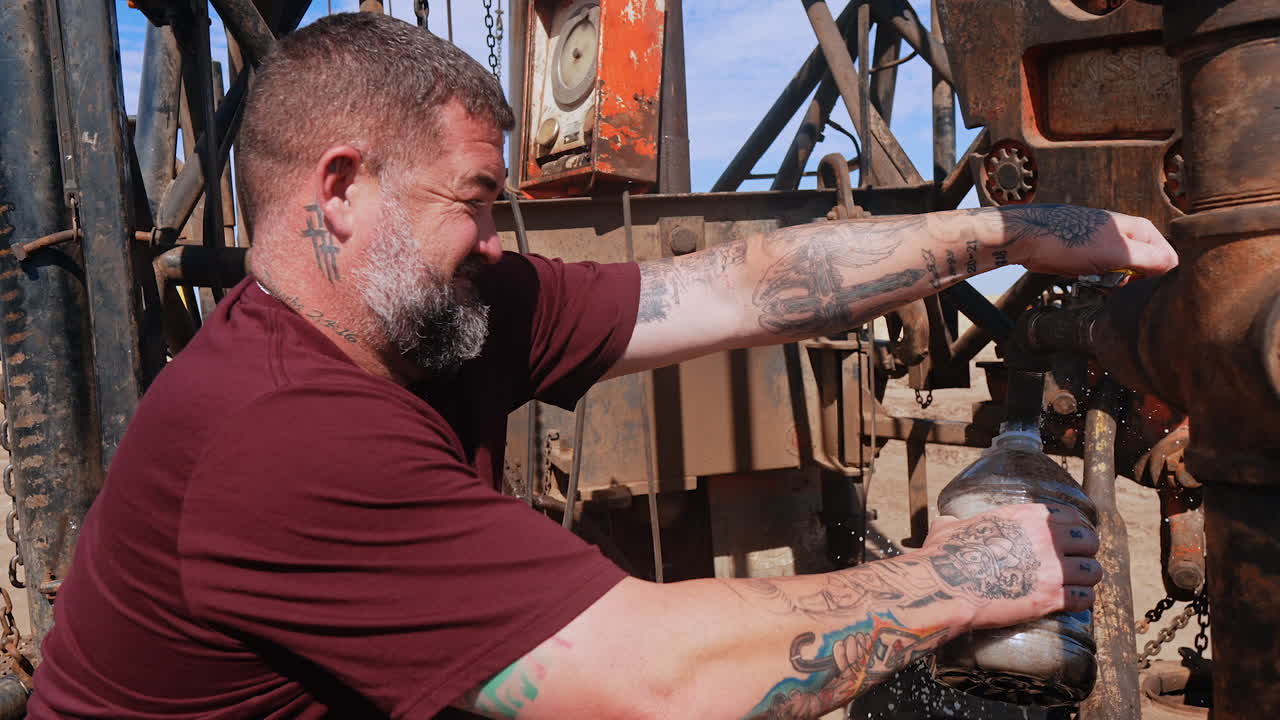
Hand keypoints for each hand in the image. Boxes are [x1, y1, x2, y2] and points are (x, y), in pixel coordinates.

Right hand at [920, 503, 1101, 629]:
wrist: (945, 586)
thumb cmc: (944, 556)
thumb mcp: (949, 527)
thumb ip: (956, 523)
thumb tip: (948, 522)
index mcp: (1025, 516)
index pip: (1071, 516)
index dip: (1074, 530)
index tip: (1070, 542)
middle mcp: (1044, 537)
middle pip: (1089, 542)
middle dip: (1084, 554)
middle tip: (1075, 565)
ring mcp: (1051, 568)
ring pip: (1093, 571)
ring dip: (1086, 580)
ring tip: (1076, 586)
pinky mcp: (1051, 597)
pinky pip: (1085, 598)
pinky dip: (1081, 602)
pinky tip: (1071, 604)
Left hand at [996, 205, 1177, 276]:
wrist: (1029, 240)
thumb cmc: (1069, 240)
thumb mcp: (1118, 252)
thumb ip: (1151, 259)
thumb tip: (1175, 267)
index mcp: (1140, 229)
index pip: (1169, 257)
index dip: (1160, 277)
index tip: (1144, 288)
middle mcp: (1127, 236)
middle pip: (1149, 268)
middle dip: (1137, 282)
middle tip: (1121, 287)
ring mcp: (1109, 247)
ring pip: (1127, 274)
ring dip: (1118, 285)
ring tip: (1104, 285)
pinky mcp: (1092, 258)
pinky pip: (1108, 276)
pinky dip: (1103, 284)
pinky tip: (1093, 285)